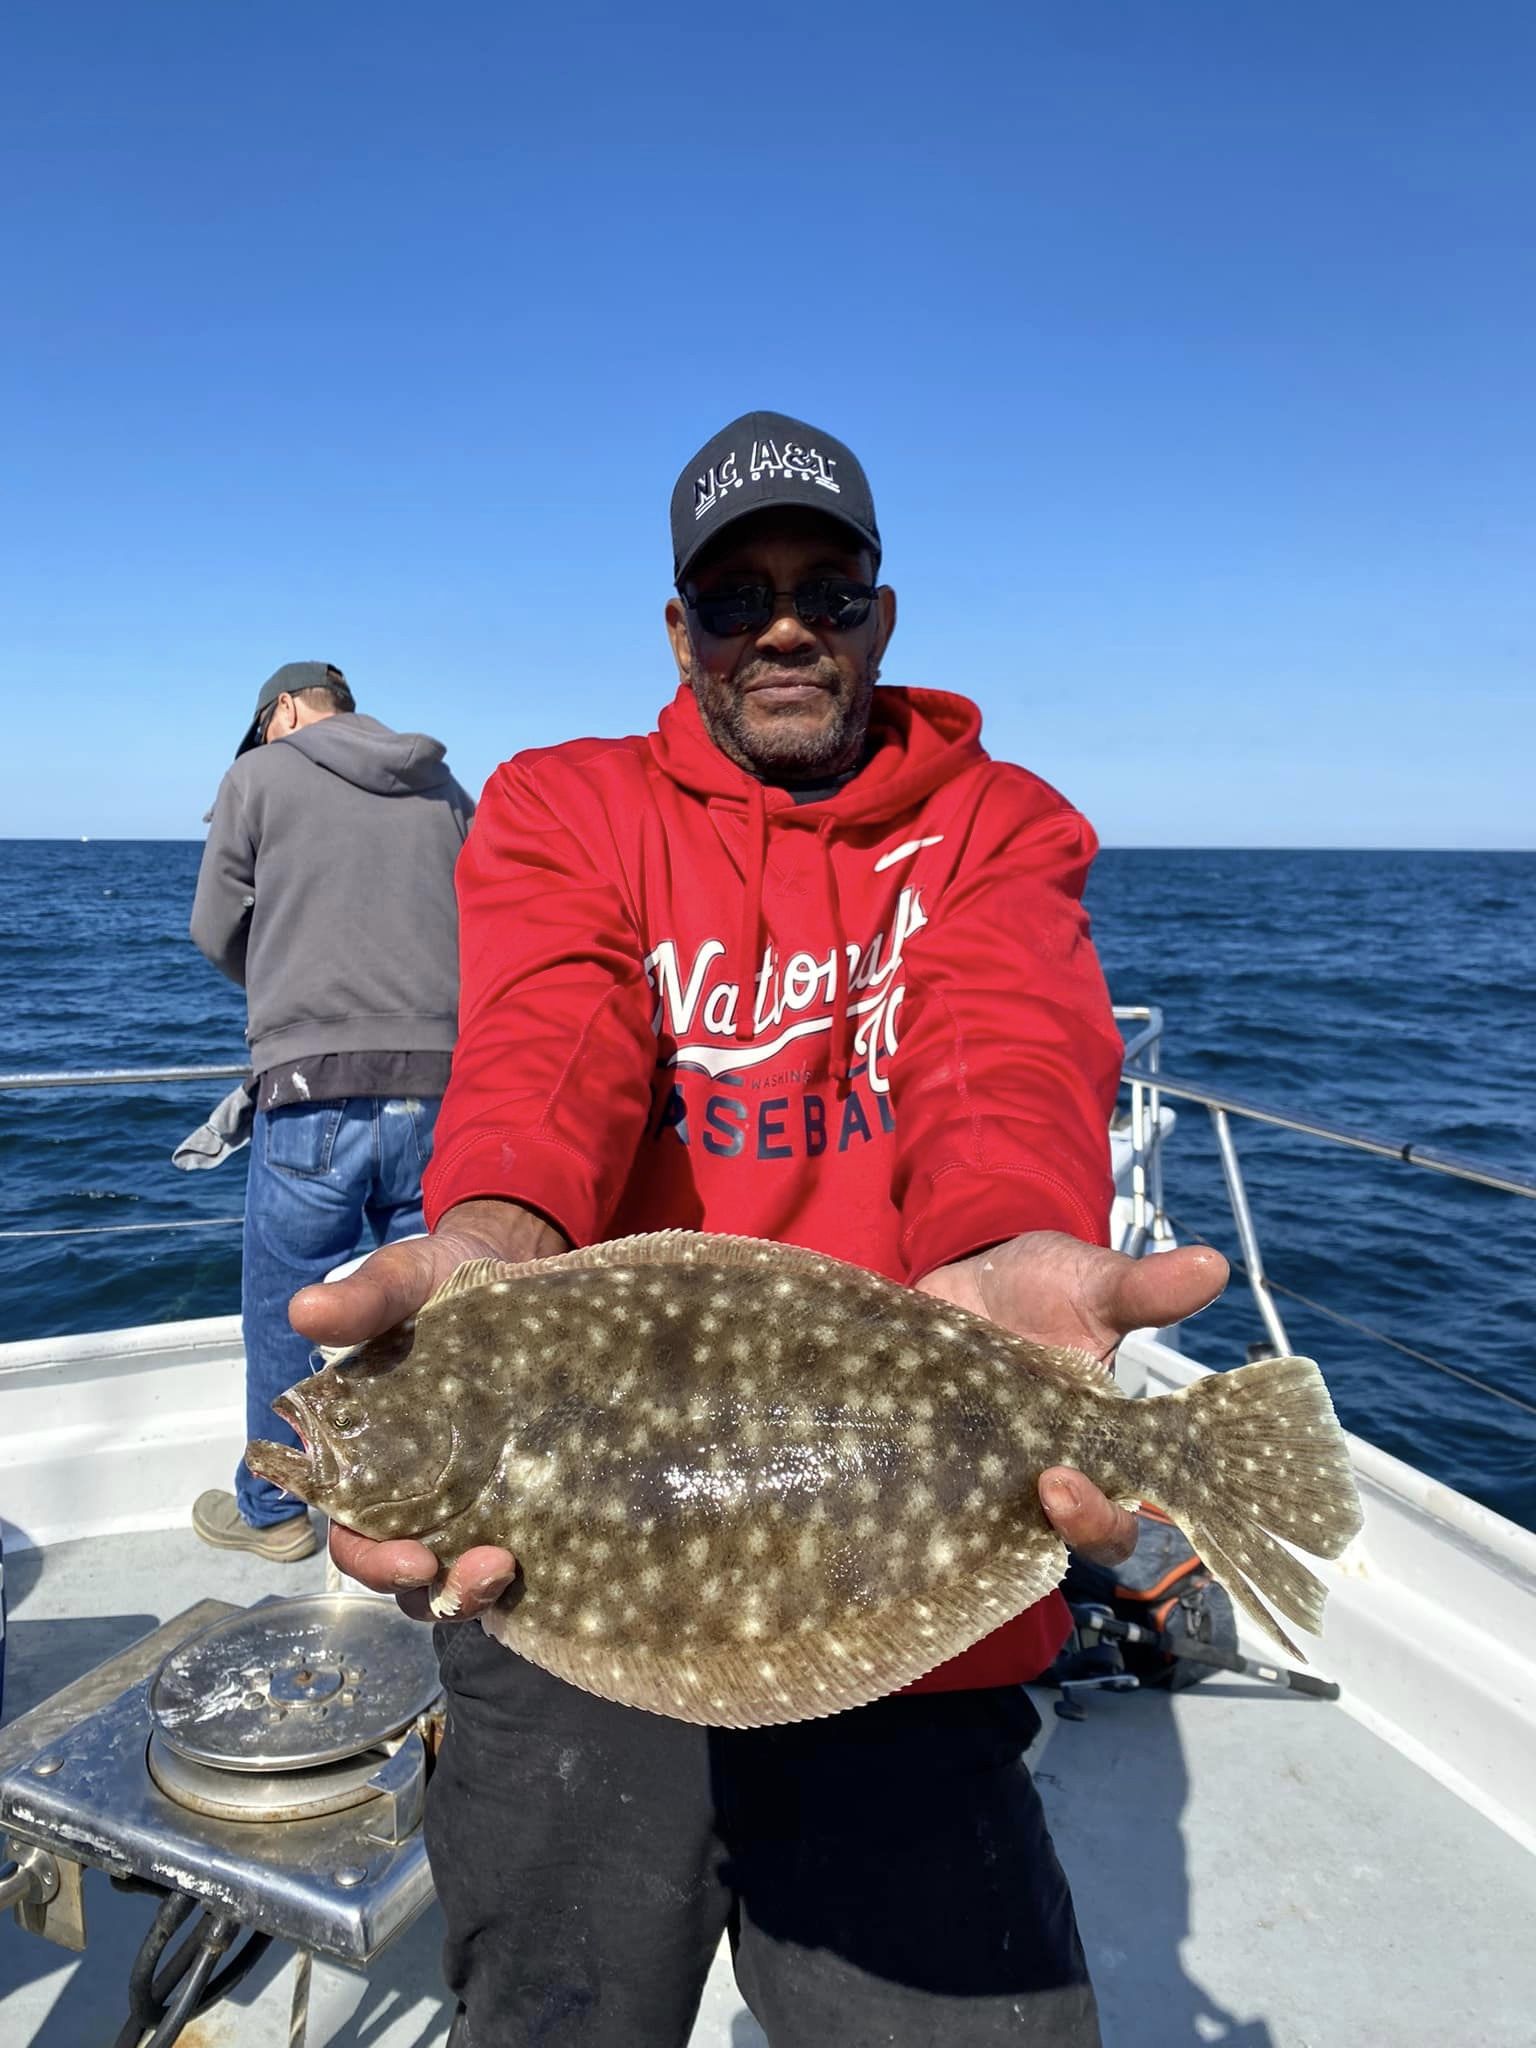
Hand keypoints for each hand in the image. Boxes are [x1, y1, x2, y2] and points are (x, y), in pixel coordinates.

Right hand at [289, 1198, 566, 1620]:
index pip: (353, 1536)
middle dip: (439, 1588)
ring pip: (457, 1580)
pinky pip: (517, 1553)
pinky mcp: (521, 1494)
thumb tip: (305, 1310)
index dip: (374, 1561)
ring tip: (512, 1568)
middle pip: (408, 1576)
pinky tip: (555, 1559)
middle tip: (486, 1568)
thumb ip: (363, 1300)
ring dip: (478, 1591)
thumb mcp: (403, 1281)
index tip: (414, 1558)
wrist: (513, 1266)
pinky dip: (528, 1571)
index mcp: (362, 1460)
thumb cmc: (440, 1282)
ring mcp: (469, 1500)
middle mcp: (410, 1495)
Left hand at [919, 1230, 1228, 1565]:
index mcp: (1097, 1450)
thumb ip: (1143, 1288)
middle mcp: (1045, 1472)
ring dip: (982, 1518)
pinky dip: (912, 1494)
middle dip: (1059, 1528)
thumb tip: (1211, 1266)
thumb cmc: (1044, 1287)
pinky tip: (896, 1465)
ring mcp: (985, 1471)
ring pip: (991, 1531)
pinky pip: (927, 1499)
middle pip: (1059, 1541)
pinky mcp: (931, 1457)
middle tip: (1045, 1488)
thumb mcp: (1093, 1283)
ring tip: (964, 1479)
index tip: (1068, 1484)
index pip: (1116, 1518)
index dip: (1101, 1520)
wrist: (967, 1270)